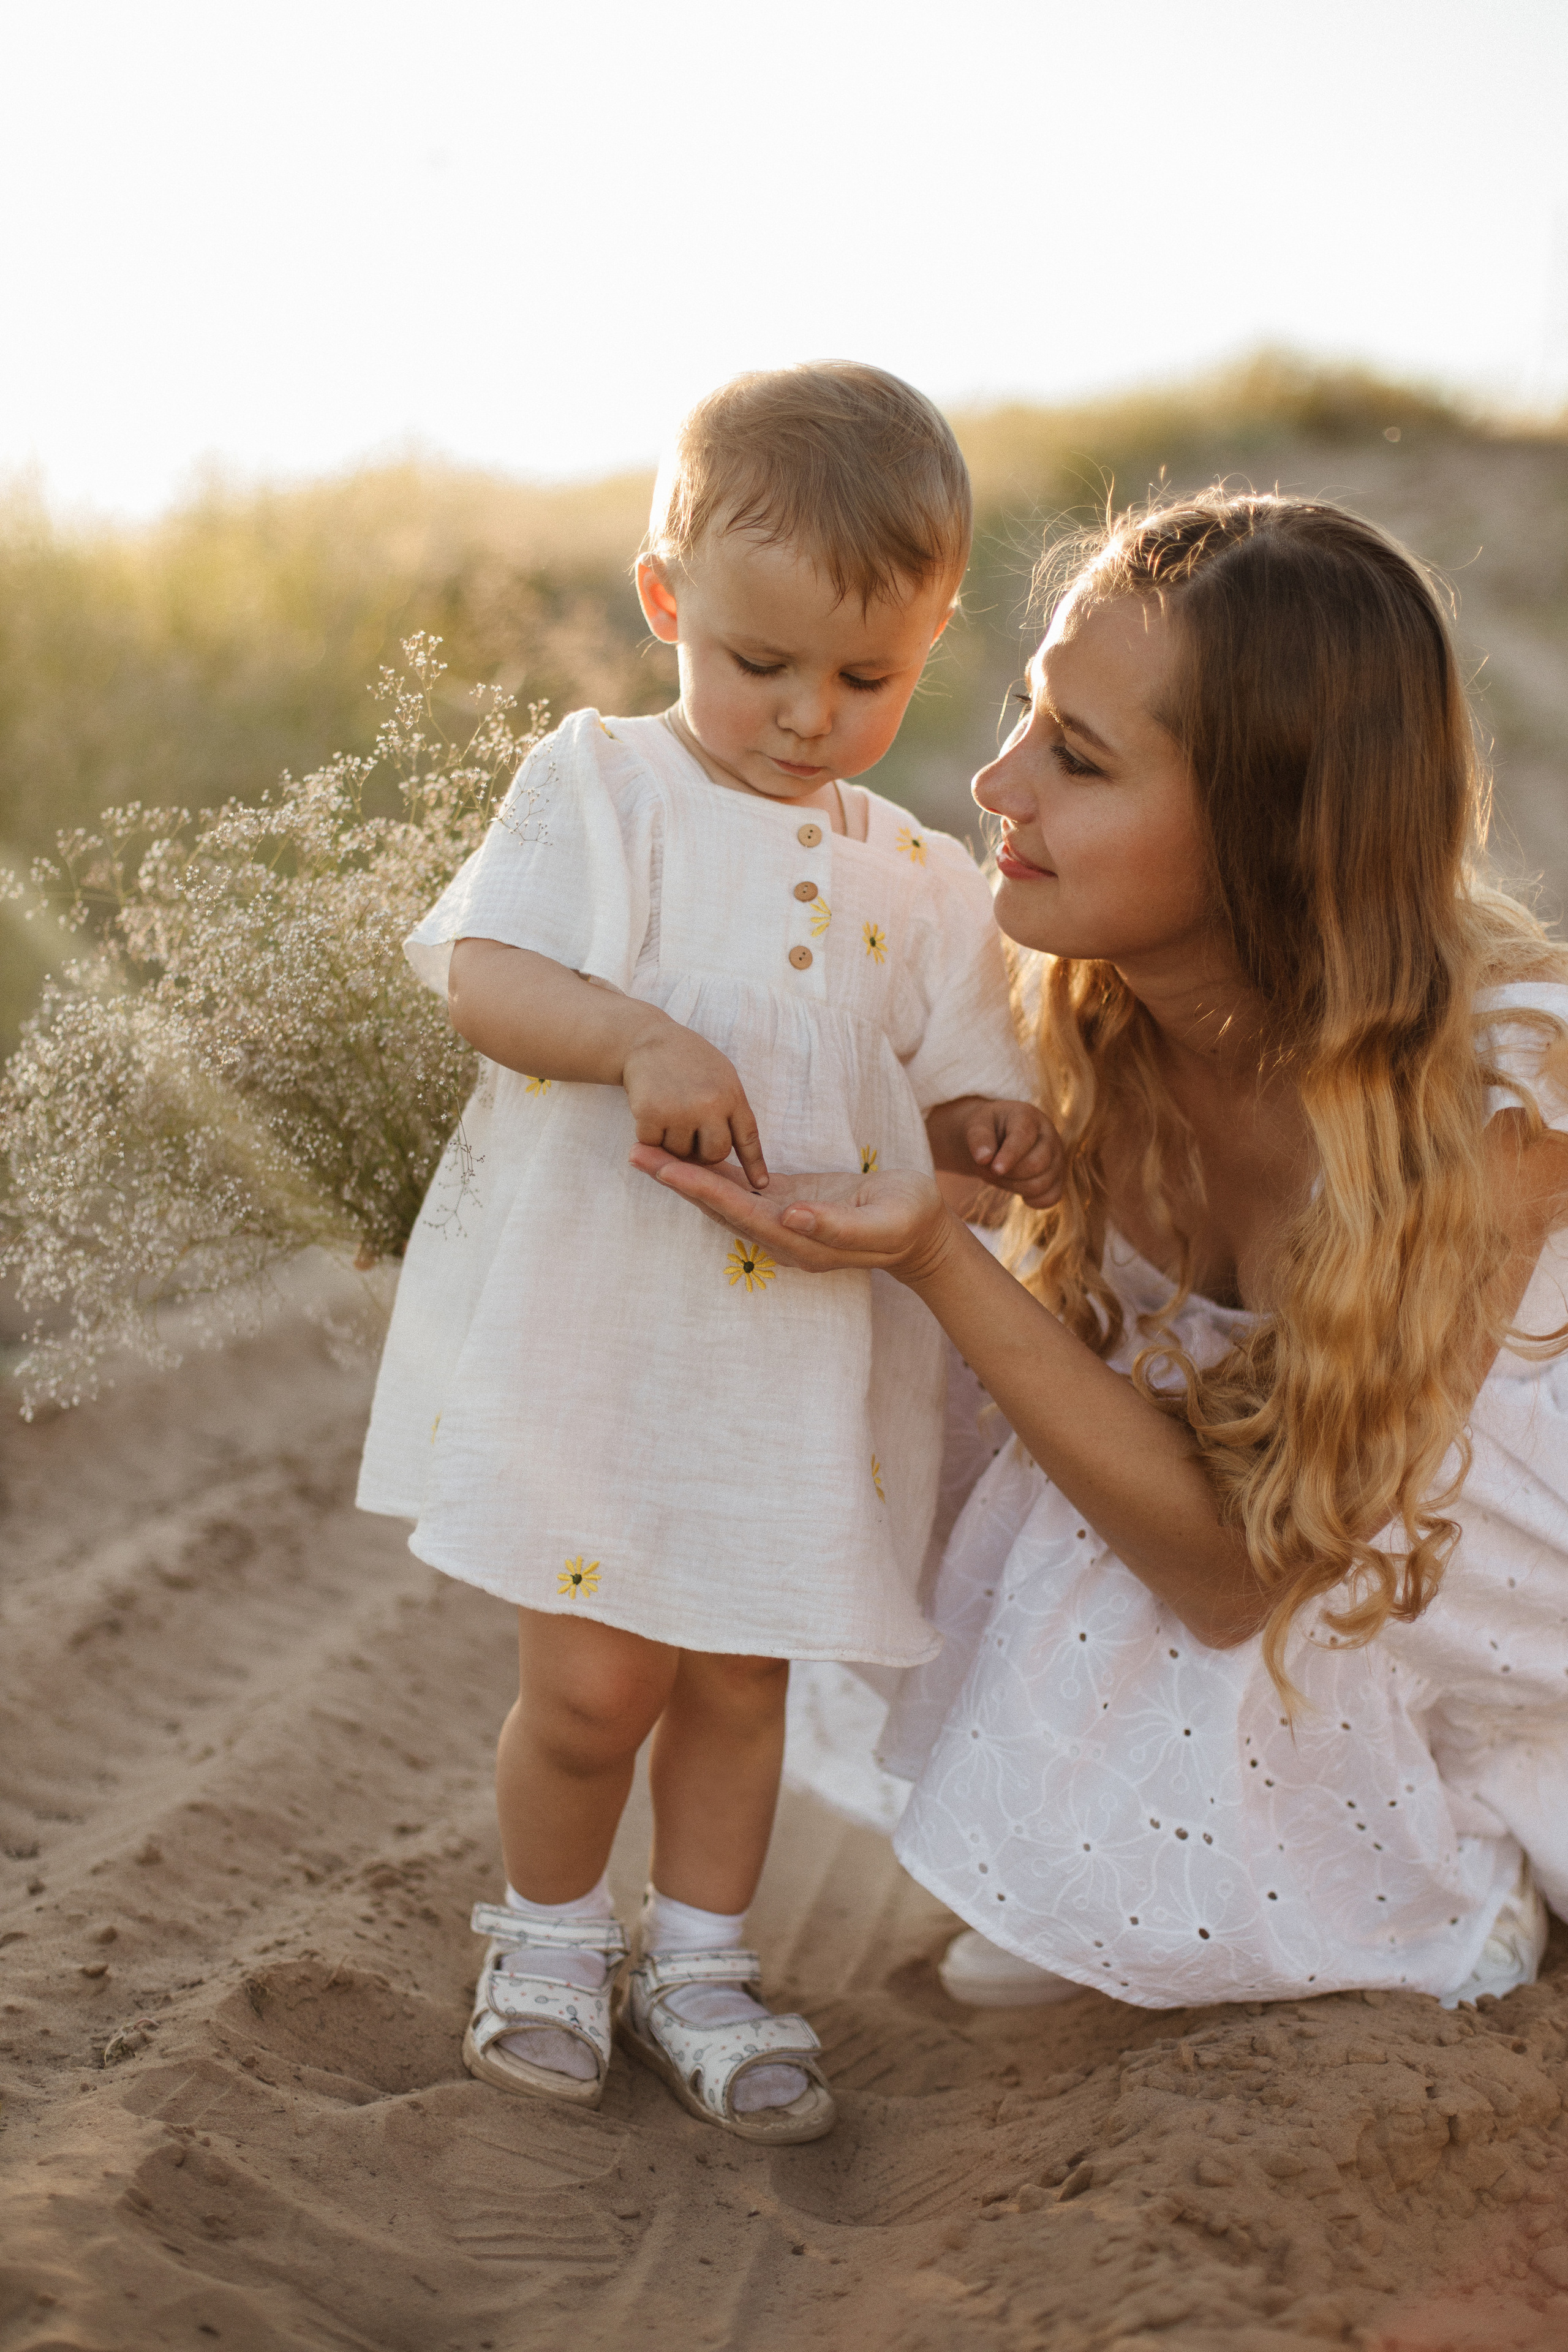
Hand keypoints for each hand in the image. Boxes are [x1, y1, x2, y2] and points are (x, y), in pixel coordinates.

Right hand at [621, 1019, 768, 1189]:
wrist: (647, 1039)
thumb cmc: (688, 1060)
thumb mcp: (721, 1075)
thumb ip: (729, 1108)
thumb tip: (735, 1150)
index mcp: (731, 1095)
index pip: (748, 1137)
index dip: (755, 1164)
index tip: (761, 1184)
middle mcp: (709, 1105)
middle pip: (713, 1155)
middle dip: (702, 1152)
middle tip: (690, 1132)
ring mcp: (680, 1111)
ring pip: (681, 1154)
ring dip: (673, 1142)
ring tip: (669, 1112)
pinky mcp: (651, 1115)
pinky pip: (654, 1146)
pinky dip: (649, 1136)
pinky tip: (651, 1113)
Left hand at [629, 1146, 956, 1282]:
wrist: (921, 1230)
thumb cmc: (907, 1219)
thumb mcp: (882, 1223)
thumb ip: (835, 1226)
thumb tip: (791, 1217)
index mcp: (799, 1239)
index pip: (738, 1212)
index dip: (701, 1190)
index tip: (666, 1170)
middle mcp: (781, 1233)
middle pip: (717, 1207)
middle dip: (676, 1180)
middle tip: (635, 1153)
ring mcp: (782, 1220)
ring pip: (723, 1197)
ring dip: (686, 1176)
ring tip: (647, 1153)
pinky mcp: (788, 1202)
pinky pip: (741, 1189)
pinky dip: (712, 1173)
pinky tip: (688, 1157)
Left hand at [928, 1096, 1064, 1207]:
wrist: (998, 1136)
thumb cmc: (988, 1129)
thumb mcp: (977, 1125)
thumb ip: (978, 1138)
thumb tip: (984, 1158)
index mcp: (1028, 1116)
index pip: (1024, 1138)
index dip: (1009, 1156)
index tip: (994, 1168)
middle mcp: (1049, 1135)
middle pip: (1036, 1164)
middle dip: (1008, 1173)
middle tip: (990, 1169)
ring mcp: (1056, 1157)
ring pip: (1042, 1184)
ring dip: (1014, 1187)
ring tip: (1000, 1176)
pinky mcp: (1058, 1177)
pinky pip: (1051, 1197)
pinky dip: (1033, 1201)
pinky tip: (1020, 1193)